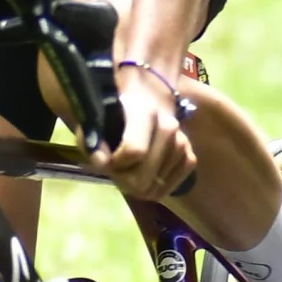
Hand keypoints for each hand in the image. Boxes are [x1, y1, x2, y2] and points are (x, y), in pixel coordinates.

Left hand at [91, 59, 199, 201]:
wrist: (148, 94)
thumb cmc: (117, 106)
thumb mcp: (97, 115)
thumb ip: (92, 139)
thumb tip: (101, 162)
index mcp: (144, 112)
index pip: (134, 151)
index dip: (114, 165)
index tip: (104, 160)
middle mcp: (168, 127)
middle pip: (144, 178)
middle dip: (125, 180)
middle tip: (116, 169)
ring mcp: (182, 142)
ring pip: (156, 185)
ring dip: (140, 184)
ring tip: (129, 169)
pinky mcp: (190, 156)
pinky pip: (170, 185)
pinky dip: (156, 186)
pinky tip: (146, 176)